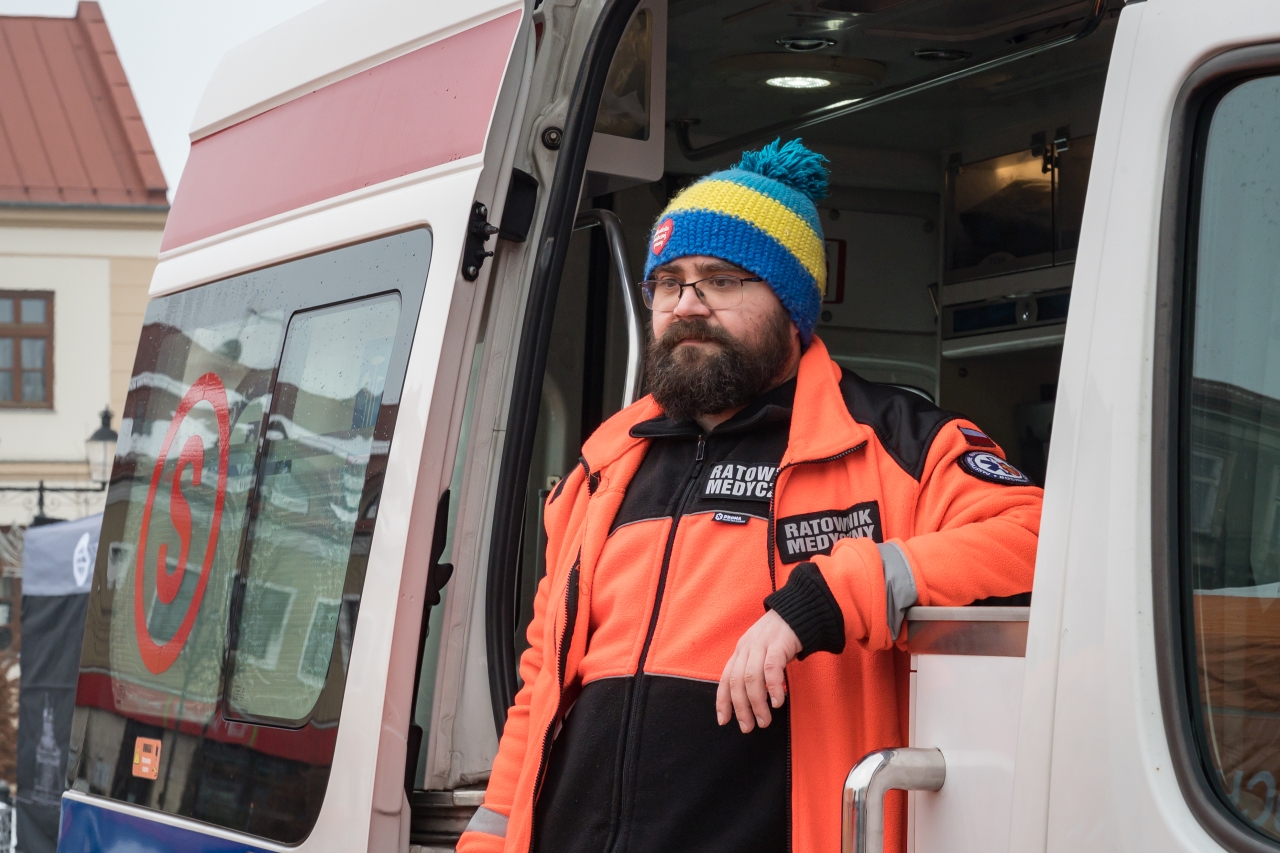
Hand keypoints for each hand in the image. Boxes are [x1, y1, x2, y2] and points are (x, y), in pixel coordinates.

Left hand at [716, 610, 801, 732]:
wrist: (798, 612)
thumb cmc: (780, 637)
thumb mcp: (761, 652)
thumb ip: (754, 670)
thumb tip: (750, 699)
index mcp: (741, 652)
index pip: (725, 679)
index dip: (723, 701)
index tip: (723, 721)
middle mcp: (747, 648)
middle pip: (737, 681)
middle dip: (741, 708)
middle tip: (748, 727)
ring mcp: (761, 645)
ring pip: (752, 678)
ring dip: (757, 703)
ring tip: (765, 721)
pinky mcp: (778, 644)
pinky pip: (771, 668)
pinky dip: (773, 687)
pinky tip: (778, 702)